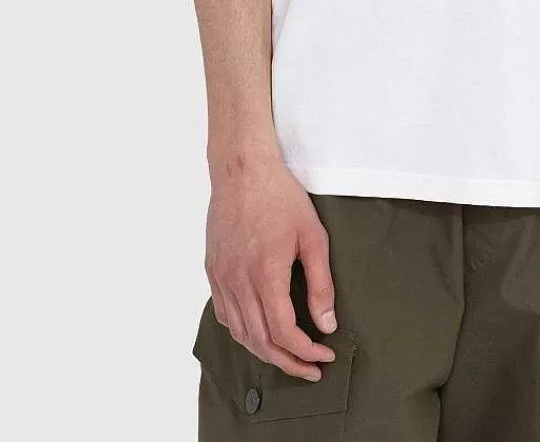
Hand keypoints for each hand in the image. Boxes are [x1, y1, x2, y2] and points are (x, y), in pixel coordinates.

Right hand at [204, 149, 338, 379]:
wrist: (242, 169)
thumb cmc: (281, 197)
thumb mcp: (313, 236)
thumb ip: (320, 283)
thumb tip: (327, 323)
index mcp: (266, 274)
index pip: (285, 333)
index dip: (306, 352)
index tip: (324, 355)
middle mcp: (239, 282)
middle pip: (260, 342)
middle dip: (287, 362)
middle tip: (310, 369)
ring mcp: (222, 278)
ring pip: (239, 333)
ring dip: (264, 352)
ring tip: (288, 356)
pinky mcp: (213, 270)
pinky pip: (225, 314)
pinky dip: (242, 331)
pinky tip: (258, 331)